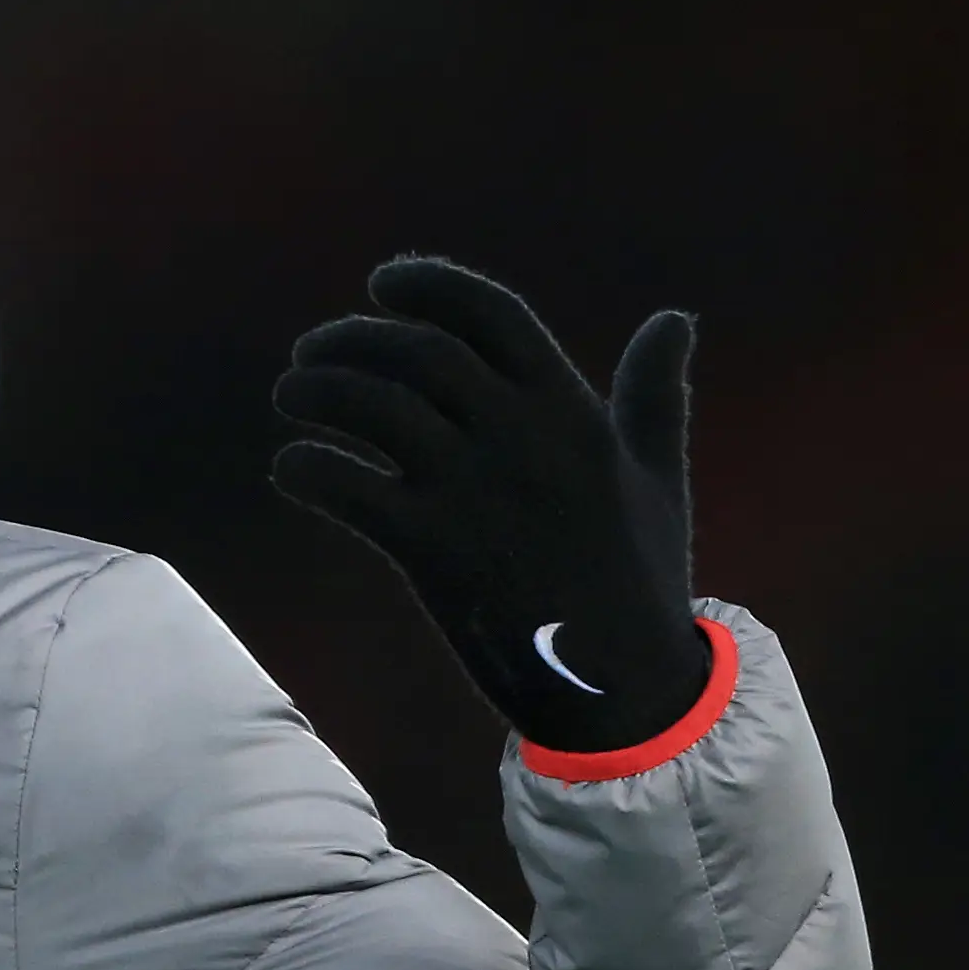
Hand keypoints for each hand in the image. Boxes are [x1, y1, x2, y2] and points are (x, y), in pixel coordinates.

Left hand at [271, 257, 709, 752]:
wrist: (620, 685)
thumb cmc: (637, 576)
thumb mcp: (656, 473)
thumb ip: (655, 392)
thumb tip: (677, 316)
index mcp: (571, 411)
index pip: (492, 314)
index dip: (430, 286)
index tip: (382, 284)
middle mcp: (519, 438)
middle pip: (416, 352)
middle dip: (351, 339)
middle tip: (310, 354)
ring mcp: (472, 492)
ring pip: (371, 408)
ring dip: (316, 392)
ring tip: (290, 396)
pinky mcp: (431, 551)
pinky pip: (347, 489)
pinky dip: (307, 469)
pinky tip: (291, 469)